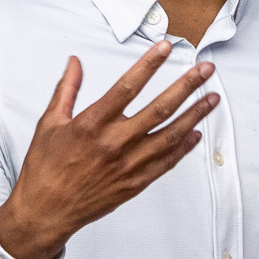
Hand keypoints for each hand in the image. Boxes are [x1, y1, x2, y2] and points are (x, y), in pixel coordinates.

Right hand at [0, 45, 218, 258]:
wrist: (46, 211)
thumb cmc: (46, 168)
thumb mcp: (49, 123)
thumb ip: (66, 90)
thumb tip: (74, 62)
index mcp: (91, 124)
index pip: (127, 87)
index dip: (149, 65)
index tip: (166, 47)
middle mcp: (114, 143)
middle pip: (159, 109)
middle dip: (186, 86)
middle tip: (206, 70)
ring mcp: (127, 165)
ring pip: (170, 135)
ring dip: (194, 115)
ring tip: (212, 98)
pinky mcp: (134, 183)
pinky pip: (166, 163)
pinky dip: (183, 147)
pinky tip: (196, 132)